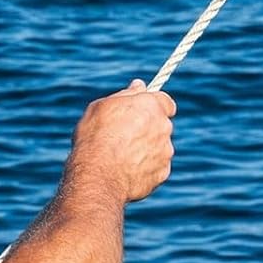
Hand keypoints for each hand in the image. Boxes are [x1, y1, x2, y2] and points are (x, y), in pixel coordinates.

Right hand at [66, 79, 175, 203]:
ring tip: (122, 155)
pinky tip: (127, 170)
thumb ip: (125, 95)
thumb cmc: (96, 138)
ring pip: (160, 147)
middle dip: (149, 128)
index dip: (155, 105)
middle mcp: (164, 127)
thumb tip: (139, 86)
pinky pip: (157, 167)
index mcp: (150, 106)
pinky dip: (146, 167)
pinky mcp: (163, 173)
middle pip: (162, 124)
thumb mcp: (101, 107)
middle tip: (126, 135)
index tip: (145, 110)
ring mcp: (166, 151)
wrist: (99, 176)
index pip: (166, 101)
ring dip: (147, 148)